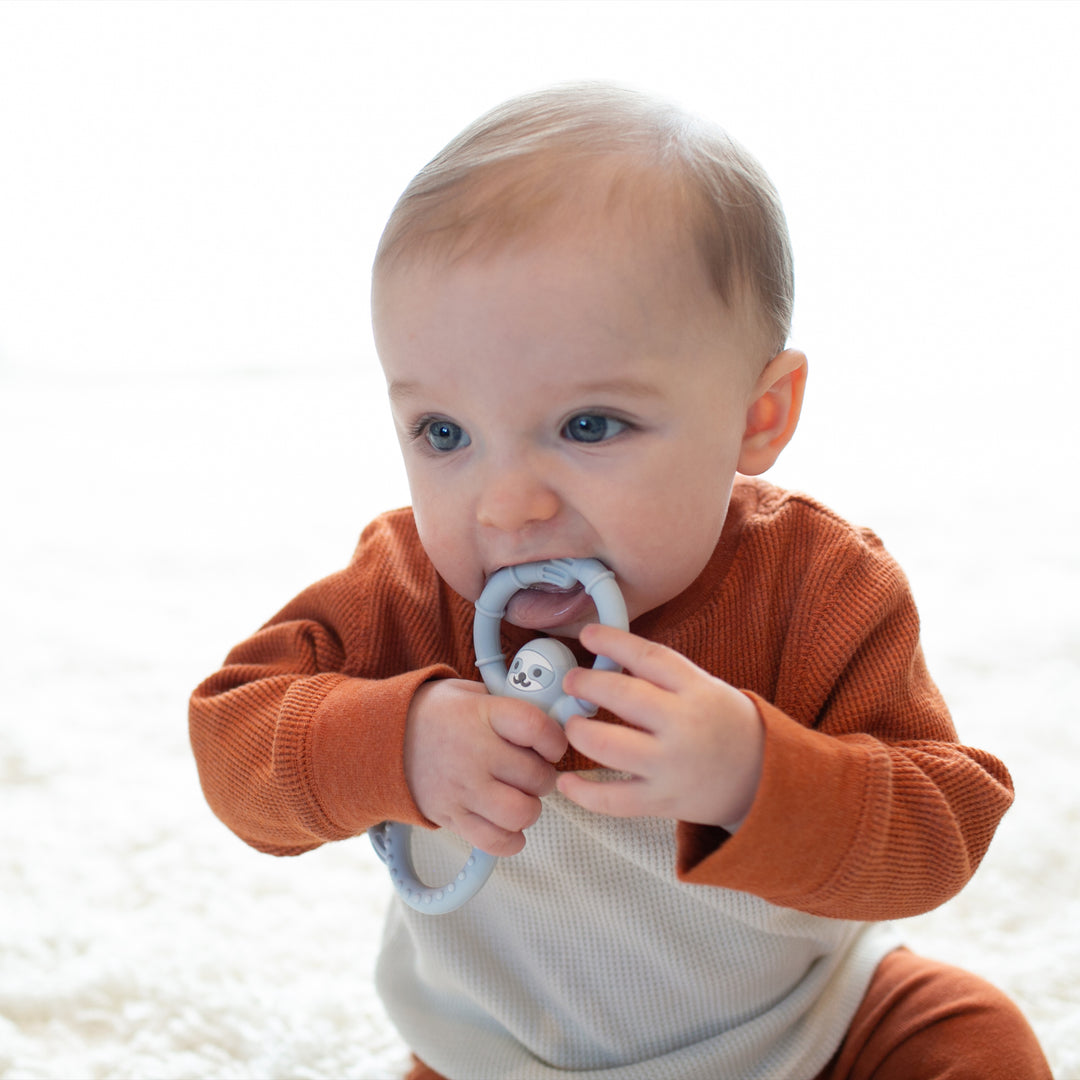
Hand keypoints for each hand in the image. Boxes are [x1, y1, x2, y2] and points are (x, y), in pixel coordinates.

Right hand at [404, 678, 568, 856]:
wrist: (380, 739)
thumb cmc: (434, 714)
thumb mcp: (469, 693)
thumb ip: (507, 702)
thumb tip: (549, 716)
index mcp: (481, 715)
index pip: (537, 729)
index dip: (556, 739)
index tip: (552, 743)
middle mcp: (474, 753)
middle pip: (537, 776)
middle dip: (544, 775)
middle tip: (533, 770)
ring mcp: (462, 789)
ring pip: (522, 813)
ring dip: (530, 807)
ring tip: (520, 795)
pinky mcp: (452, 817)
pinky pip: (495, 842)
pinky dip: (511, 838)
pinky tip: (507, 822)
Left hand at [557, 624, 763, 829]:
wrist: (765, 779)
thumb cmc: (726, 726)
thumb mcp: (706, 688)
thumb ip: (664, 676)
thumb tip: (610, 659)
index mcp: (697, 690)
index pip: (649, 657)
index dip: (613, 642)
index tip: (588, 635)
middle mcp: (684, 725)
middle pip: (623, 696)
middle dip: (587, 684)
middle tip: (572, 681)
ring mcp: (672, 765)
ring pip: (608, 746)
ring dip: (580, 732)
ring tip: (573, 725)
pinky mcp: (663, 800)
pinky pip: (613, 799)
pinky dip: (583, 792)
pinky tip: (565, 781)